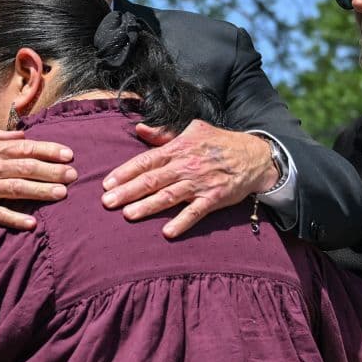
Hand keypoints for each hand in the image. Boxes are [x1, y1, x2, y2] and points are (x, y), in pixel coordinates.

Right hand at [0, 129, 75, 232]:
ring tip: (62, 194)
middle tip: (74, 175)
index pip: (25, 148)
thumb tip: (22, 134)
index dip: (48, 150)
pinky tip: (32, 224)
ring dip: (41, 191)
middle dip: (52, 171)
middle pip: (26, 167)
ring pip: (17, 189)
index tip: (69, 154)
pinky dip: (15, 219)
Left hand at [101, 120, 278, 237]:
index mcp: (179, 148)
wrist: (254, 155)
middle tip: (107, 203)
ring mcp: (200, 183)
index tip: (107, 184)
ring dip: (148, 206)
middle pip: (152, 179)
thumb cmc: (219, 143)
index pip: (147, 160)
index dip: (126, 172)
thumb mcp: (193, 131)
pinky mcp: (214, 198)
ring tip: (128, 215)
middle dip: (128, 191)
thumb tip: (140, 129)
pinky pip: (196, 212)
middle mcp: (187, 165)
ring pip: (169, 196)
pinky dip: (182, 222)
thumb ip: (164, 134)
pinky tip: (167, 232)